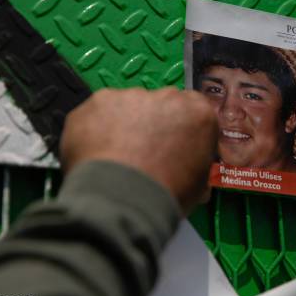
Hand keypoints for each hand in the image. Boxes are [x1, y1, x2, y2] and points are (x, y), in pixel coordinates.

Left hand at [60, 88, 217, 214]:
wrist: (123, 199)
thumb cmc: (167, 194)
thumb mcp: (198, 184)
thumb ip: (194, 163)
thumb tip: (186, 169)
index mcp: (199, 113)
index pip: (195, 111)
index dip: (182, 130)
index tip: (174, 145)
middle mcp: (167, 96)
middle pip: (162, 104)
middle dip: (154, 124)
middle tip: (144, 153)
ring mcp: (130, 96)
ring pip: (129, 107)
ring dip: (125, 126)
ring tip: (117, 158)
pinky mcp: (98, 101)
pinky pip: (99, 114)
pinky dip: (96, 130)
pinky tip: (96, 154)